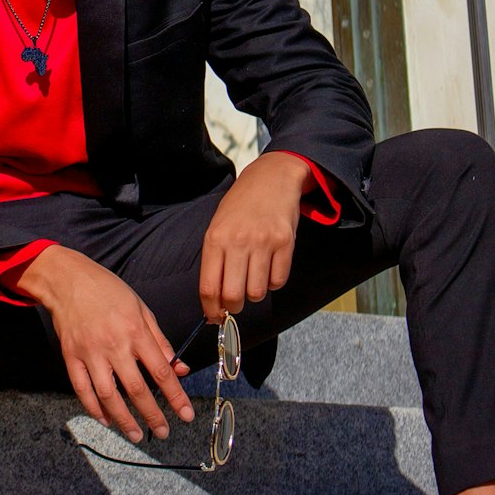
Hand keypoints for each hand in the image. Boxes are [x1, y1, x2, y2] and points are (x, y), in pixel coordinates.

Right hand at [6, 245, 194, 443]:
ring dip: (123, 419)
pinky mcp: (70, 356)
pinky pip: (82, 388)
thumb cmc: (109, 291)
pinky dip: (93, 408)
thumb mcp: (141, 308)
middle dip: (152, 415)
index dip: (175, 396)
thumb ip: (160, 340)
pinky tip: (105, 419)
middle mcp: (114, 344)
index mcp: (135, 331)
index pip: (161, 371)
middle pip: (136, 389)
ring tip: (135, 435)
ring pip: (108, 395)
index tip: (186, 414)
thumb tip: (179, 367)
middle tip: (163, 432)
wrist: (68, 280)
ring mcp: (90, 352)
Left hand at [198, 152, 314, 321]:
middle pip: (233, 296)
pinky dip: (272, 283)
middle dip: (233, 308)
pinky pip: (278, 282)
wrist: (271, 178)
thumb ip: (215, 261)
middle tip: (235, 302)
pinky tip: (268, 268)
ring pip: (257, 293)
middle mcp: (238, 241)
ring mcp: (263, 242)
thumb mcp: (218, 226)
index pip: (209, 287)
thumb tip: (215, 302)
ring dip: (254, 293)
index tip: (215, 317)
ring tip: (252, 277)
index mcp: (215, 238)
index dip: (211, 310)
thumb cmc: (240, 207)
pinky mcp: (285, 243)